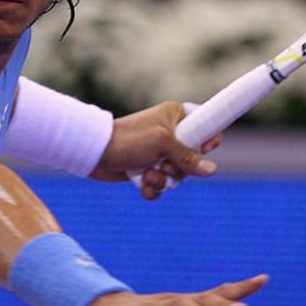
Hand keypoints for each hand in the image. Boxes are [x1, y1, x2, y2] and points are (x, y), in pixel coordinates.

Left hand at [89, 102, 221, 199]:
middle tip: (165, 165)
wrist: (94, 152)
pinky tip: (141, 185)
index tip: (203, 149)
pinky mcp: (147, 169)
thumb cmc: (129, 140)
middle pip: (193, 159)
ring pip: (177, 175)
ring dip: (163, 180)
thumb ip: (188, 157)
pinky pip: (161, 185)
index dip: (208, 140)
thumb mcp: (163, 144)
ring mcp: (158, 153)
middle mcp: (170, 135)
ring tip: (147, 175)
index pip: (205, 125)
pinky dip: (152, 188)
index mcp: (176, 117)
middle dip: (178, 169)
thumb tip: (211, 170)